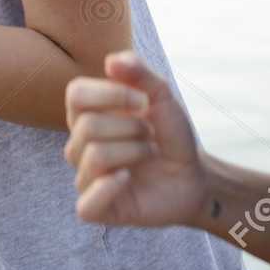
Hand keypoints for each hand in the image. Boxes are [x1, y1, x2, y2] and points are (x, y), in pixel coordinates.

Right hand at [65, 50, 210, 228]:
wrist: (193, 176)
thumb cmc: (170, 135)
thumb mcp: (163, 97)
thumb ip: (139, 73)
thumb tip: (110, 61)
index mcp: (87, 114)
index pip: (76, 93)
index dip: (111, 94)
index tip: (143, 101)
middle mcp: (80, 144)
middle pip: (88, 126)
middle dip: (131, 128)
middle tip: (149, 135)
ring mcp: (85, 177)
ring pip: (94, 156)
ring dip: (134, 152)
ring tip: (147, 154)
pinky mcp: (93, 208)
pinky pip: (86, 200)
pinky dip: (110, 187)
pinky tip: (128, 180)